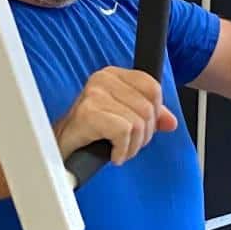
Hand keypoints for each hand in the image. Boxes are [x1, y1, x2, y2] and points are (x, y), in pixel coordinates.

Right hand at [55, 67, 177, 165]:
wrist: (60, 148)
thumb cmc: (89, 132)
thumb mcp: (123, 118)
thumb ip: (149, 116)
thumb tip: (170, 122)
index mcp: (112, 74)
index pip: (153, 88)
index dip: (155, 114)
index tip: (141, 129)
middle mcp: (102, 79)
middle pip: (148, 109)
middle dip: (144, 135)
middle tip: (128, 144)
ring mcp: (94, 95)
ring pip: (138, 123)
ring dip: (132, 146)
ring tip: (118, 150)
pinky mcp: (88, 113)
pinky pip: (124, 133)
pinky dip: (122, 151)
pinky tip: (113, 154)